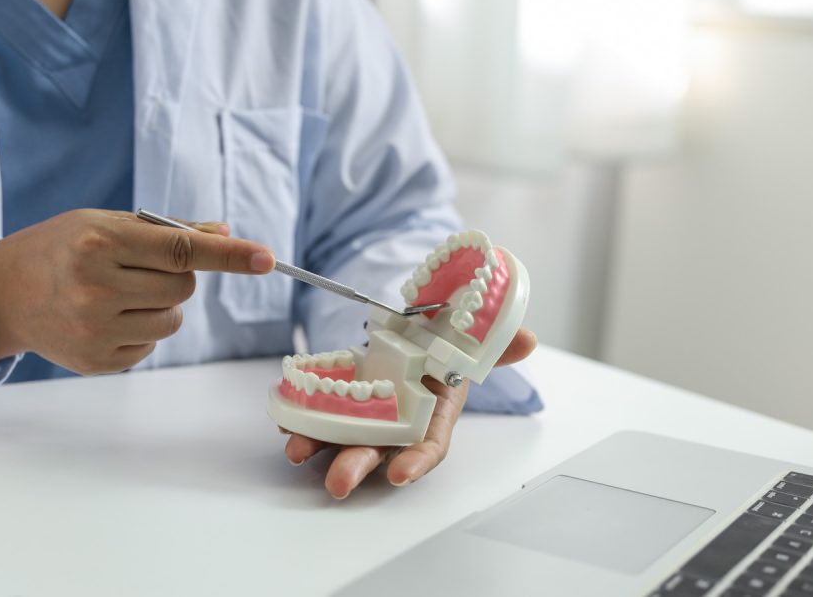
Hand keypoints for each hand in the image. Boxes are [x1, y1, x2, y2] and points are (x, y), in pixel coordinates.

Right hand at [0, 209, 274, 372]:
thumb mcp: (106, 221)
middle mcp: (96, 286)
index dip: (228, 255)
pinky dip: (141, 330)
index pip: (181, 249)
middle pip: (183, 287)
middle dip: (175, 277)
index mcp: (100, 240)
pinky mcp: (96, 360)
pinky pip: (151, 346)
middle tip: (137, 269)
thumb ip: (168, 230)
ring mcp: (94, 328)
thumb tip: (225, 234)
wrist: (2, 292)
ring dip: (161, 306)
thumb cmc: (62, 246)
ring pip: (171, 320)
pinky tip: (106, 317)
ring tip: (119, 294)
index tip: (266, 258)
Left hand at [283, 327, 536, 498]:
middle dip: (357, 466)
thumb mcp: (471, 341)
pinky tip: (284, 419)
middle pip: (378, 451)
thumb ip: (497, 344)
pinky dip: (301, 417)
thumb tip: (528, 339)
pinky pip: (319, 412)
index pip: (428, 447)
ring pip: (341, 437)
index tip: (399, 474)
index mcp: (433, 413)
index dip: (415, 462)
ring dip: (318, 446)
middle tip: (338, 483)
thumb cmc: (447, 344)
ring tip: (296, 451)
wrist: (419, 328)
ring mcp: (366, 412)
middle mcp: (397, 421)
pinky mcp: (341, 397)